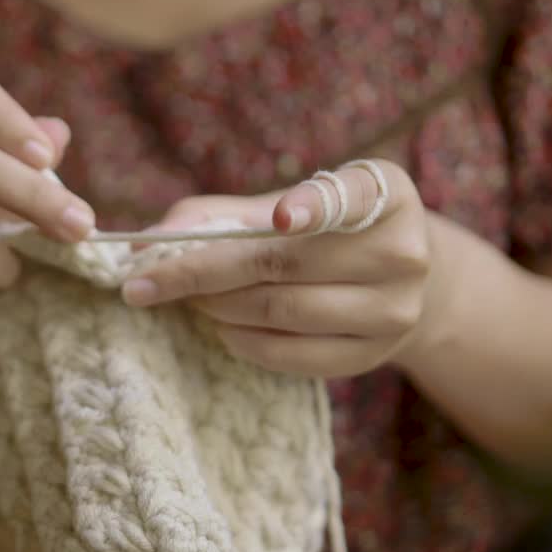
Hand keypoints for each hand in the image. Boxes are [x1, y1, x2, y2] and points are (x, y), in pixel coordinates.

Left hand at [121, 161, 435, 377]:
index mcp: (387, 195)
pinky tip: (220, 326)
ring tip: (185, 299)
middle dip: (204, 271)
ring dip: (217, 306)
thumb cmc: (323, 232)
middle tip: (148, 279)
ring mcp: (394, 310)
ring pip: (284, 312)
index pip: (348, 198)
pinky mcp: (373, 356)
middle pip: (287, 263)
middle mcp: (403, 252)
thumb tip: (148, 240)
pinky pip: (292, 355)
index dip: (313, 206)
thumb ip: (220, 214)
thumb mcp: (285, 204)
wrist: (396, 282)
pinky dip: (242, 340)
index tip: (280, 217)